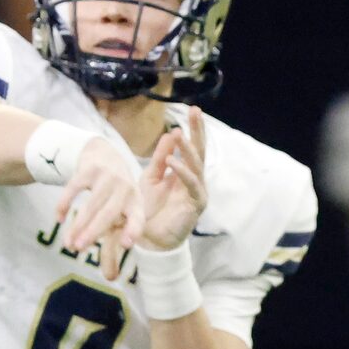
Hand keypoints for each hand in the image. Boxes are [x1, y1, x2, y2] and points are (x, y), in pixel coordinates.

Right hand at [56, 136, 142, 279]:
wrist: (104, 155)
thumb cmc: (113, 198)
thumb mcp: (118, 218)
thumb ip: (113, 247)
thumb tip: (111, 280)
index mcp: (136, 203)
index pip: (138, 218)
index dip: (133, 230)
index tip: (126, 245)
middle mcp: (125, 189)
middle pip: (108, 213)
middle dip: (93, 232)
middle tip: (79, 249)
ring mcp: (108, 177)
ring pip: (90, 205)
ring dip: (77, 225)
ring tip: (69, 244)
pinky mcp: (89, 169)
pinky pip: (74, 188)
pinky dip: (65, 204)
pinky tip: (59, 219)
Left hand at [140, 108, 208, 250]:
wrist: (149, 239)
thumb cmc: (149, 209)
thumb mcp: (151, 178)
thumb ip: (160, 158)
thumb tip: (171, 134)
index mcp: (185, 172)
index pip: (192, 147)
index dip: (192, 129)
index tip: (192, 109)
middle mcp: (195, 180)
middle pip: (200, 151)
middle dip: (198, 131)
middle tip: (196, 111)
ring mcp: (198, 192)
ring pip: (196, 165)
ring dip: (187, 149)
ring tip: (178, 134)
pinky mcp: (196, 204)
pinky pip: (191, 184)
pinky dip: (182, 172)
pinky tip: (172, 161)